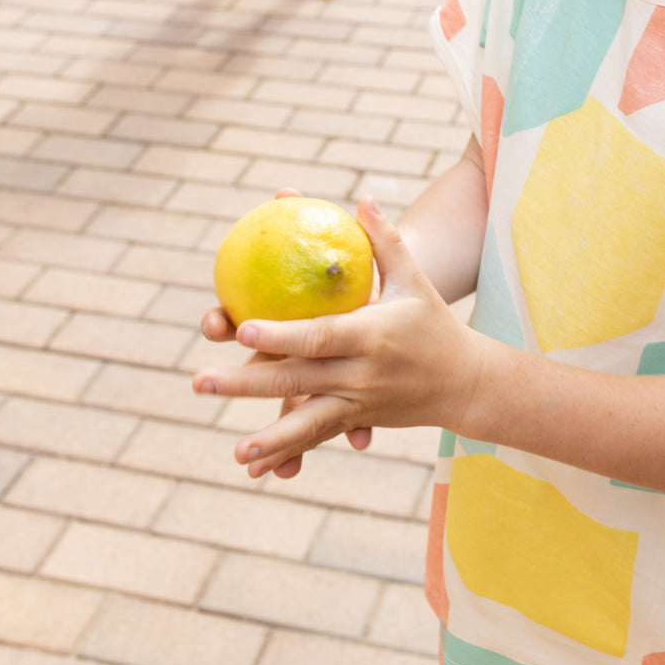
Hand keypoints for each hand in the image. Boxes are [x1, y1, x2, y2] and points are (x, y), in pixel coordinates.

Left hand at [192, 196, 484, 478]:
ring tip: (233, 449)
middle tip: (199, 381)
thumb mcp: (414, 279)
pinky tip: (251, 466)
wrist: (465, 381)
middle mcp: (362, 374)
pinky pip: (316, 438)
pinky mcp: (356, 420)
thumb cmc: (433, 320)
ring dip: (268, 437)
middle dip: (246, 384)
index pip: (319, 336)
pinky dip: (286, 453)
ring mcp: (358, 403)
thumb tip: (361, 197)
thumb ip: (385, 240)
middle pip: (297, 381)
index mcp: (372, 336)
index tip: (241, 329)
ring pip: (307, 423)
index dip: (280, 335)